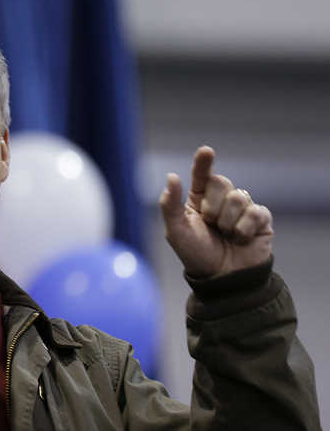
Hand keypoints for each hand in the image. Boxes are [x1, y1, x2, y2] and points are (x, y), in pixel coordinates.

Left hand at [159, 146, 273, 278]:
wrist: (222, 279)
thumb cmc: (196, 255)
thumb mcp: (176, 231)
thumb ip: (170, 204)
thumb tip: (171, 176)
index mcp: (198, 200)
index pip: (202, 175)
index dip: (204, 162)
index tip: (206, 151)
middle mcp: (221, 200)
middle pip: (221, 183)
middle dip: (212, 205)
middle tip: (210, 224)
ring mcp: (242, 208)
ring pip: (238, 197)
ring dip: (228, 220)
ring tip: (225, 235)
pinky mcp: (260, 219)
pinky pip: (255, 212)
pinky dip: (244, 228)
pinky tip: (240, 239)